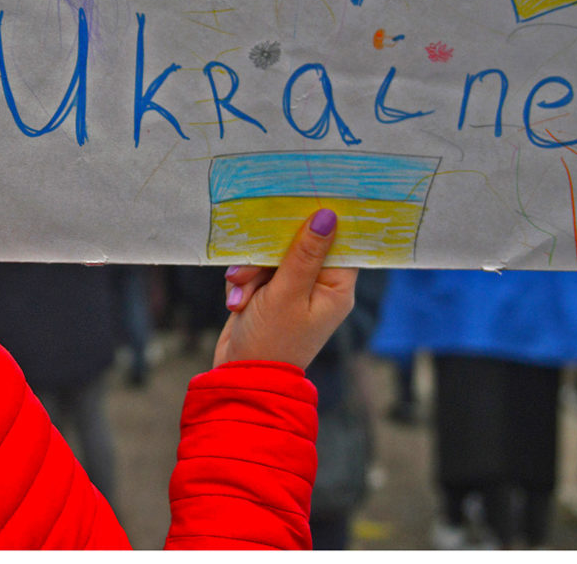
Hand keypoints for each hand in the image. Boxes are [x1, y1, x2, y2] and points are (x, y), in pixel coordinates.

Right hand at [215, 210, 357, 369]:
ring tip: (240, 296)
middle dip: (269, 256)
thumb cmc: (270, 342)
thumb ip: (304, 253)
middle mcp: (320, 285)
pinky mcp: (270, 293)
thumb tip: (328, 215)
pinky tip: (236, 302)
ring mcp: (294, 289)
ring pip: (273, 256)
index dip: (324, 220)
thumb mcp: (287, 293)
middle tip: (249, 272)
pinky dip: (244, 282)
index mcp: (336, 287)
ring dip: (251, 272)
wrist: (239, 379)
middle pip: (300, 244)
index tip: (306, 198)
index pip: (340, 241)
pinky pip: (257, 270)